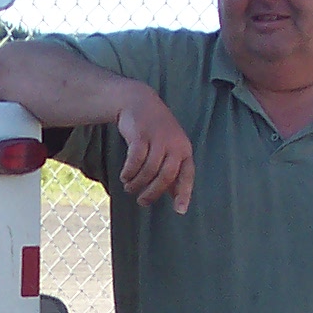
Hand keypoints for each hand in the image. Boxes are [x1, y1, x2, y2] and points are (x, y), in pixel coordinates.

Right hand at [116, 89, 194, 211]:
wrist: (139, 102)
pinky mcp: (141, 134)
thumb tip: (176, 198)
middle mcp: (174, 144)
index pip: (187, 175)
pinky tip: (124, 176)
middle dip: (152, 193)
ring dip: (137, 183)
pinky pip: (135, 160)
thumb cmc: (156, 131)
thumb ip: (172, 171)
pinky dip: (129, 171)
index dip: (184, 194)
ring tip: (129, 187)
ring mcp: (158, 138)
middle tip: (141, 201)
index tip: (179, 211)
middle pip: (165, 176)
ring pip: (149, 170)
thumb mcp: (169, 148)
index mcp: (184, 150)